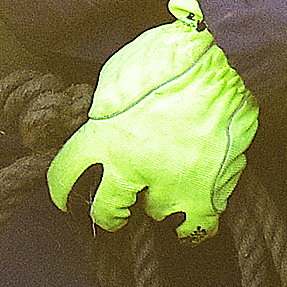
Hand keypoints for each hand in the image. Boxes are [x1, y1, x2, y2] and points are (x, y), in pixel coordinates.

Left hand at [46, 0, 260, 237]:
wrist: (225, 58)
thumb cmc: (169, 59)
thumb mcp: (116, 79)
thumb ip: (107, 115)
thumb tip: (105, 130)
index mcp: (105, 138)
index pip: (65, 177)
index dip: (62, 191)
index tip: (66, 199)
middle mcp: (135, 169)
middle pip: (106, 211)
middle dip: (108, 212)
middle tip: (114, 209)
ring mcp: (173, 185)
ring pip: (155, 216)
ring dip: (157, 204)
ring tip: (164, 189)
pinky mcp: (210, 193)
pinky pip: (198, 228)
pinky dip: (192, 224)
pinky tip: (191, 215)